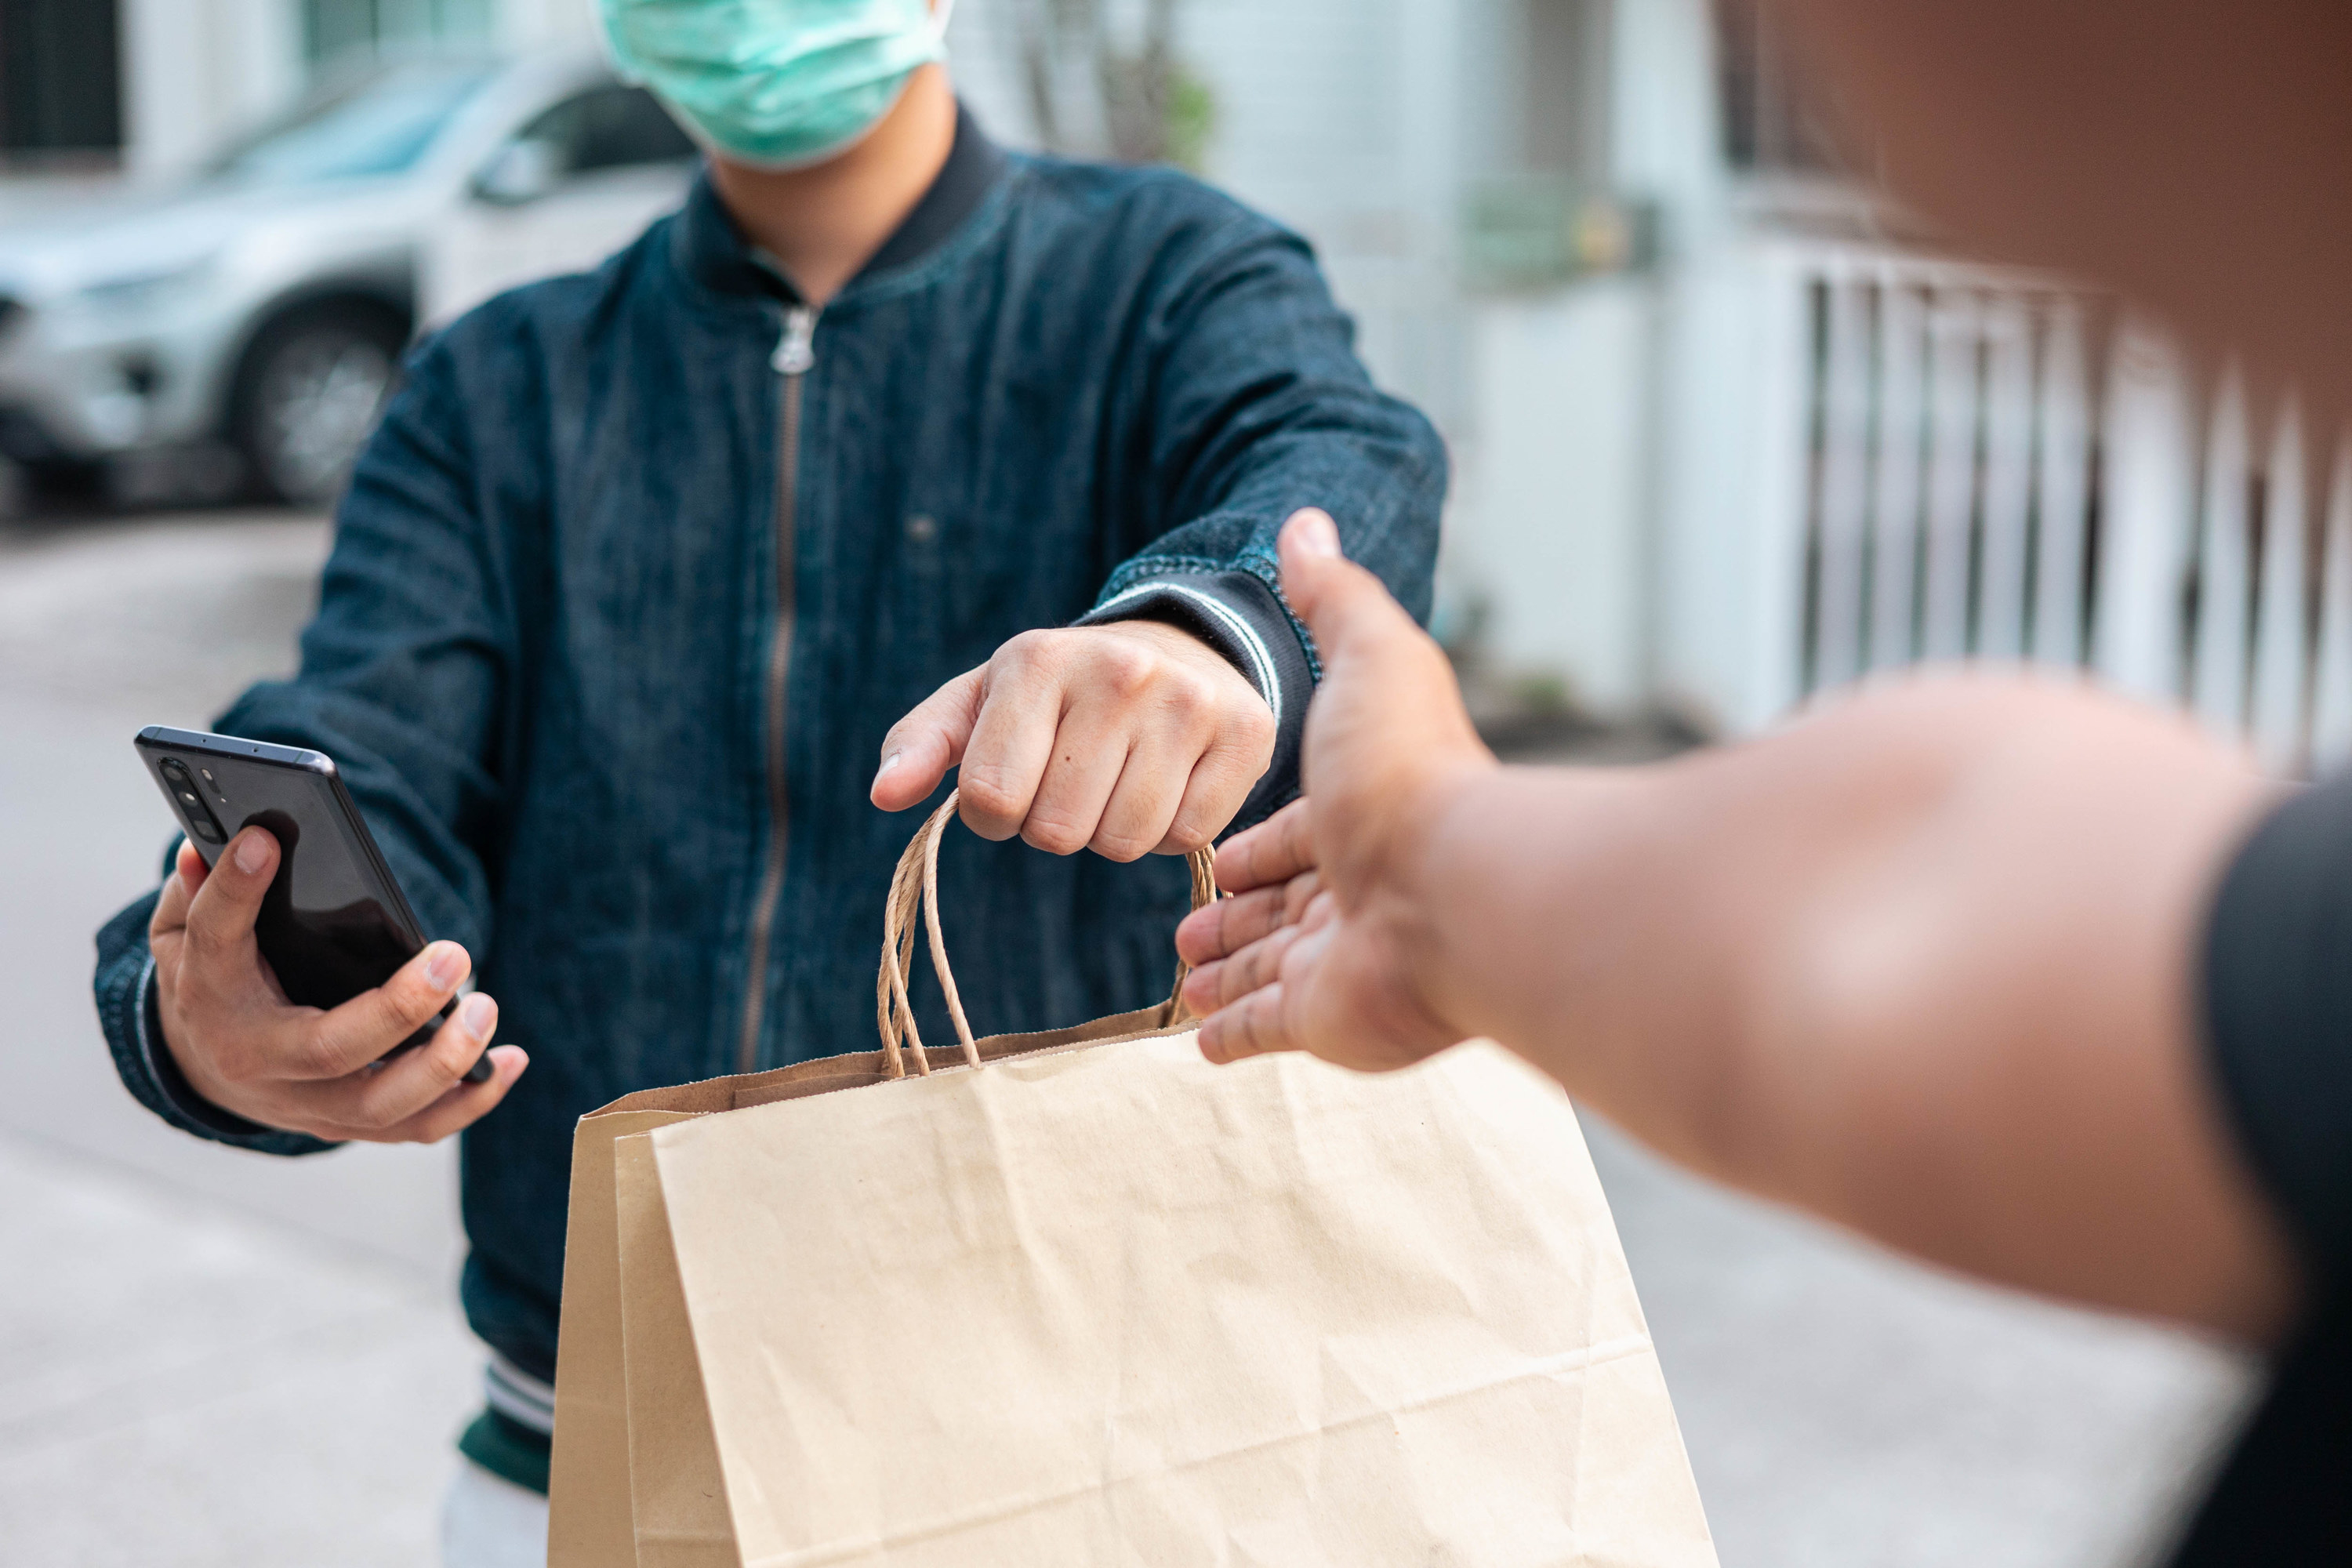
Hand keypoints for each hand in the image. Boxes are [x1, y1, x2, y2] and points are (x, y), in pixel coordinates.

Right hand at [150, 829, 527, 1141]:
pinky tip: (511, 1061)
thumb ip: (204, 887)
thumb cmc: (215, 980)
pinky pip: (416, 1128)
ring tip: (486, 1007)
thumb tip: (242, 836)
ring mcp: (307, 1103)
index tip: (266, 841)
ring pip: (381, 1105)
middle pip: (330, 1050)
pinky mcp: (349, 1123)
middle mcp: (259, 1061)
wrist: (205, 1065)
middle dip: (399, 1007)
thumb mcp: (187, 929)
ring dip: (445, 1063)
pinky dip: (470, 1101)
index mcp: (212, 997)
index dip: (236, 891)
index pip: (218, 939)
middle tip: (452, 956)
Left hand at [871, 617, 1274, 859]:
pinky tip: (1167, 783)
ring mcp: (1188, 701)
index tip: (1013, 786)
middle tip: (1073, 781)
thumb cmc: (1059, 694)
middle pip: (1056, 831)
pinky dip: (1169, 831)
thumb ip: (922, 742)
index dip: (994, 815)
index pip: (990, 797)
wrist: (1176, 651)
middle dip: (1053, 824)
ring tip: (1118, 781)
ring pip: (1123, 842)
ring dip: (1111, 833)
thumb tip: (884, 793)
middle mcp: (1118, 672)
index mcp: (1038, 661)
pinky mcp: (1244, 732)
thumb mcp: (983, 702)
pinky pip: (1187, 837)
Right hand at [1173, 508, 1495, 1069]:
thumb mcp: (1372, 657)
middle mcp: (1357, 892)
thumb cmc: (1411, 776)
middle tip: (1188, 931)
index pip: (1296, 836)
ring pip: (1269, 974)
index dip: (1255, 846)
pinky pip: (1267, 1034)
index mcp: (1362, 817)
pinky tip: (1200, 1040)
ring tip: (1184, 980)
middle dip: (1235, 918)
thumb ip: (1335, 598)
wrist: (1456, 890)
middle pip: (1282, 909)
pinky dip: (1232, 1036)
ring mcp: (1343, 963)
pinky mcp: (1325, 1021)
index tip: (1218, 857)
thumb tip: (1306, 520)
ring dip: (1227, 977)